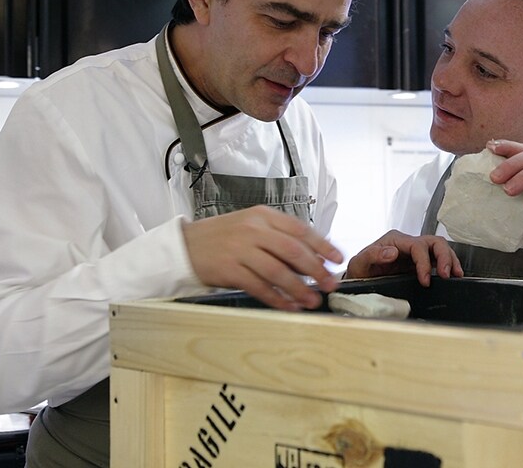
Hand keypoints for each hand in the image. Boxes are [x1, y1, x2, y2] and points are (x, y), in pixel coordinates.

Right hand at [182, 206, 342, 310]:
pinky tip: (289, 307)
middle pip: (293, 251)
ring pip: (279, 272)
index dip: (322, 245)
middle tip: (330, 284)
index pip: (300, 229)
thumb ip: (278, 238)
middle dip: (316, 270)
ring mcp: (241, 250)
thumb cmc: (223, 237)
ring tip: (313, 300)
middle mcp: (253, 230)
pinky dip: (277, 299)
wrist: (185, 246)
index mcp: (263, 216)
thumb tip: (312, 259)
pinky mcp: (230, 270)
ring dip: (299, 289)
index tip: (337, 258)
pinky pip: (260, 287)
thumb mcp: (251, 227)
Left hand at [345, 230, 462, 286]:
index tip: (425, 279)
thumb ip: (372, 255)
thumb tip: (391, 252)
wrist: (359, 280)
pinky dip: (448, 265)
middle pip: (434, 241)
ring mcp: (414, 253)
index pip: (417, 245)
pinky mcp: (419, 263)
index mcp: (394, 240)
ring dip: (450, 259)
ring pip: (439, 247)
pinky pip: (438, 259)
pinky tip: (453, 275)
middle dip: (444, 256)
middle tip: (447, 274)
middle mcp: (406, 243)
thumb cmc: (359, 271)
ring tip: (455, 275)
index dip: (424, 262)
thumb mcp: (359, 263)